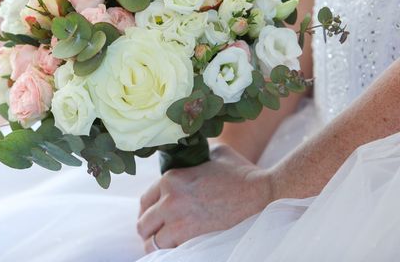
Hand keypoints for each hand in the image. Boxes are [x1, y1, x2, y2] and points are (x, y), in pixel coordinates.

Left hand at [137, 144, 274, 252]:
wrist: (263, 195)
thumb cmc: (243, 174)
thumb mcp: (215, 154)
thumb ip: (198, 157)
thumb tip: (193, 156)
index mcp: (171, 178)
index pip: (145, 200)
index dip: (147, 212)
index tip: (153, 219)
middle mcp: (169, 199)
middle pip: (143, 224)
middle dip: (149, 231)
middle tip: (158, 235)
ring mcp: (178, 221)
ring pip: (153, 242)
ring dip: (158, 245)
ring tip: (167, 246)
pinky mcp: (191, 239)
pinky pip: (169, 252)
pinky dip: (171, 253)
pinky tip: (178, 250)